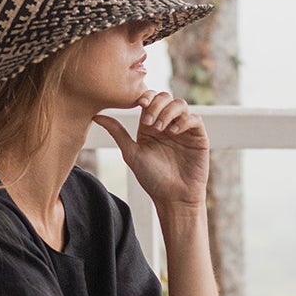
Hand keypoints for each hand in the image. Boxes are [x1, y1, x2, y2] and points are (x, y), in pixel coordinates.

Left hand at [94, 90, 208, 208]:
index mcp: (150, 125)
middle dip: (157, 105)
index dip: (146, 97)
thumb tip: (96, 116)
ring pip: (180, 104)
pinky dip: (184, 121)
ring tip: (161, 129)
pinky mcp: (198, 136)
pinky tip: (174, 132)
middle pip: (166, 97)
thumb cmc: (152, 178)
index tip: (140, 105)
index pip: (150, 100)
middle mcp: (168, 124)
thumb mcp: (131, 153)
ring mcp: (184, 129)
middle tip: (149, 122)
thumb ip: (117, 132)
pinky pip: (195, 118)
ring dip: (169, 112)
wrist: (173, 197)